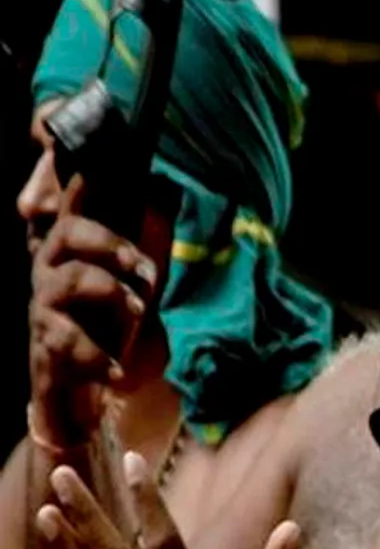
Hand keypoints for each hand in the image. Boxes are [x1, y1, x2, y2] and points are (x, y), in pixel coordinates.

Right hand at [29, 176, 156, 446]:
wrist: (94, 385)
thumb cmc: (116, 320)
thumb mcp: (141, 275)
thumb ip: (149, 232)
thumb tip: (165, 186)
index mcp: (80, 247)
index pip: (75, 202)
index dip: (81, 179)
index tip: (101, 163)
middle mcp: (55, 268)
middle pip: (66, 232)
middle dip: (108, 242)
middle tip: (145, 266)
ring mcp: (46, 304)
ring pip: (66, 280)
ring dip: (110, 293)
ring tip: (139, 312)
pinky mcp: (45, 343)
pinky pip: (64, 339)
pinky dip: (98, 357)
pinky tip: (120, 372)